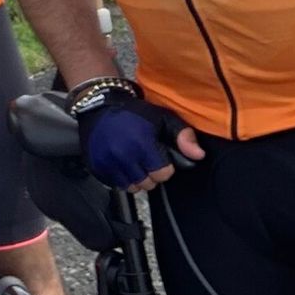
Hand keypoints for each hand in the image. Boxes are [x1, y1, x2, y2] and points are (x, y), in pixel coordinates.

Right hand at [75, 91, 201, 189]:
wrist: (98, 107)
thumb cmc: (134, 113)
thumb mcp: (163, 118)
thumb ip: (183, 136)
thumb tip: (199, 155)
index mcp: (141, 144)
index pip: (162, 174)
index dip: (164, 167)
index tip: (158, 155)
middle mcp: (122, 155)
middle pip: (147, 184)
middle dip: (149, 174)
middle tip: (144, 158)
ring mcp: (106, 162)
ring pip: (131, 187)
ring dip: (135, 178)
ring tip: (133, 162)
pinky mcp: (95, 166)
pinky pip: (114, 184)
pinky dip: (119, 177)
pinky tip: (120, 163)